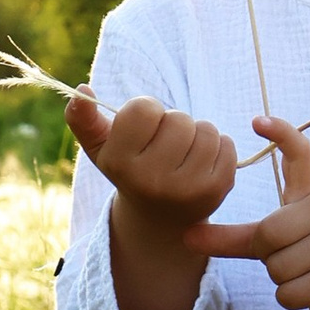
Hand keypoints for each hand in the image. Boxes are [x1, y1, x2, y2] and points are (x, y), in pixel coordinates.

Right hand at [67, 87, 241, 309]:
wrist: (161, 218)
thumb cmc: (130, 170)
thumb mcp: (102, 148)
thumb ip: (83, 118)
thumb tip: (82, 90)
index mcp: (120, 164)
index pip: (144, 108)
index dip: (146, 111)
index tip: (143, 130)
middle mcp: (152, 180)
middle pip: (178, 118)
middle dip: (173, 123)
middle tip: (165, 146)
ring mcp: (187, 188)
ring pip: (205, 129)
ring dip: (197, 133)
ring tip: (184, 153)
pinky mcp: (217, 190)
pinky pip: (227, 143)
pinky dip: (217, 146)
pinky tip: (202, 163)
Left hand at [185, 117, 309, 309]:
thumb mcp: (279, 240)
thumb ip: (236, 237)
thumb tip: (186, 236)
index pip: (300, 156)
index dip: (282, 135)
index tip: (258, 121)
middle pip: (268, 234)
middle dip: (271, 257)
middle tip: (298, 259)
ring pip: (277, 268)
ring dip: (285, 281)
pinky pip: (288, 293)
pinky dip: (294, 300)